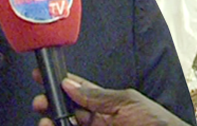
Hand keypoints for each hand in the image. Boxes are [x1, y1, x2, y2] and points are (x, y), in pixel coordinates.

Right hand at [32, 70, 188, 125]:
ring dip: (53, 122)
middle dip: (51, 104)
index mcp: (107, 104)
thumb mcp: (128, 103)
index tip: (40, 76)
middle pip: (67, 110)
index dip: (59, 82)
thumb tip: (69, 84)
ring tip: (46, 122)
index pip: (78, 90)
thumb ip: (97, 95)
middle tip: (40, 103)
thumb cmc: (156, 123)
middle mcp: (98, 120)